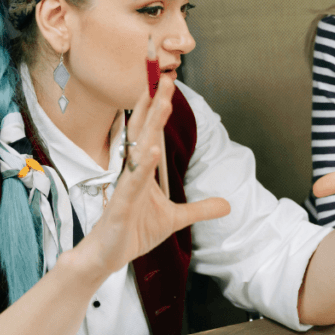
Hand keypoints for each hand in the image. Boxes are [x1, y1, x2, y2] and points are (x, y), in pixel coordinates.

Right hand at [77, 78, 230, 275]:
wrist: (107, 257)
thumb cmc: (133, 232)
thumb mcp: (175, 219)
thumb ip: (200, 209)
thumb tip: (228, 204)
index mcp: (142, 170)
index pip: (150, 133)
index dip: (159, 109)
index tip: (167, 85)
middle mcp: (132, 172)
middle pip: (143, 131)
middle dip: (154, 104)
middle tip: (165, 78)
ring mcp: (125, 187)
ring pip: (138, 149)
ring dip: (151, 126)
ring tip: (162, 103)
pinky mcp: (119, 205)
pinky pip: (131, 183)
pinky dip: (141, 167)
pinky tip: (151, 150)